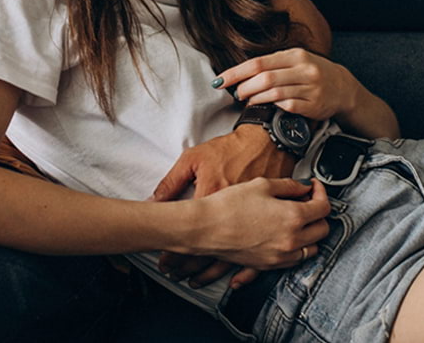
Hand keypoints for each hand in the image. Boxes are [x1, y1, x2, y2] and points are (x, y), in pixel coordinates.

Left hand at [151, 125, 294, 287]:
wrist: (265, 142)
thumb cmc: (230, 149)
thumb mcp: (195, 158)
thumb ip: (173, 182)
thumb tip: (155, 202)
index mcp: (212, 197)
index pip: (190, 233)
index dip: (176, 251)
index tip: (166, 261)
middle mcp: (234, 215)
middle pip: (208, 250)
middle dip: (188, 266)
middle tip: (175, 273)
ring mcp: (253, 223)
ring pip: (231, 258)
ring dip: (210, 271)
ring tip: (194, 279)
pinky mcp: (268, 225)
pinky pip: (257, 255)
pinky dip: (244, 272)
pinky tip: (233, 280)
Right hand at [184, 177, 329, 269]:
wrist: (205, 227)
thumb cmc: (228, 205)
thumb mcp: (261, 184)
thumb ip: (288, 185)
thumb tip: (302, 187)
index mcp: (293, 217)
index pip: (323, 208)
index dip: (321, 193)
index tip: (313, 188)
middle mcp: (291, 240)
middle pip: (322, 230)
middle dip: (319, 214)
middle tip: (307, 202)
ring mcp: (280, 255)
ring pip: (311, 249)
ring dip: (310, 234)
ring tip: (298, 220)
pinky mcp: (268, 265)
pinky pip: (293, 260)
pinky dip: (296, 249)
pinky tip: (286, 237)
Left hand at [216, 48, 363, 120]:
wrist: (343, 87)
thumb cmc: (313, 72)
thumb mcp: (296, 60)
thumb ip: (272, 65)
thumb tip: (241, 73)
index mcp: (295, 55)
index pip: (258, 63)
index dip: (236, 72)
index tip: (220, 80)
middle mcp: (304, 70)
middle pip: (264, 78)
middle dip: (244, 87)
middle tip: (235, 93)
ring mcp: (310, 88)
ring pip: (274, 93)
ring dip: (256, 98)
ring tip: (248, 101)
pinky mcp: (313, 105)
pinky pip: (287, 107)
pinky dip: (273, 107)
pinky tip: (266, 107)